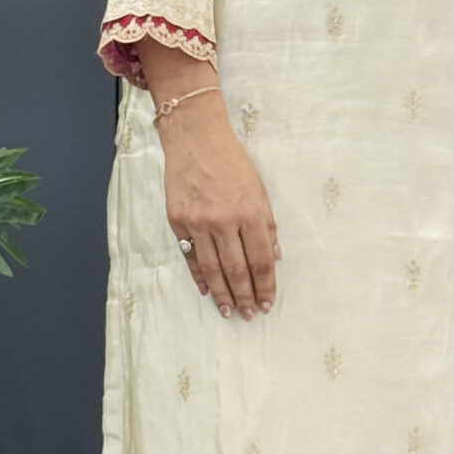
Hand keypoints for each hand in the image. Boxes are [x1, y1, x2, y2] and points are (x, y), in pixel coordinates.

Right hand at [158, 94, 279, 319]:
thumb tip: (274, 258)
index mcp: (250, 212)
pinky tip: (207, 290)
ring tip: (229, 311)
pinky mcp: (178, 220)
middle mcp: (224, 220)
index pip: (261, 260)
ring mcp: (198, 222)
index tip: (269, 302)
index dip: (266, 285)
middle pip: (237, 270)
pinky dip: (199, 276)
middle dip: (246, 296)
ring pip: (212, 269)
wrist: (195, 138)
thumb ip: (267, 225)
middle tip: (250, 314)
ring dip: (222, 294)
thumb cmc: (232, 161)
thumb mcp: (259, 188)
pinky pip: (190, 256)